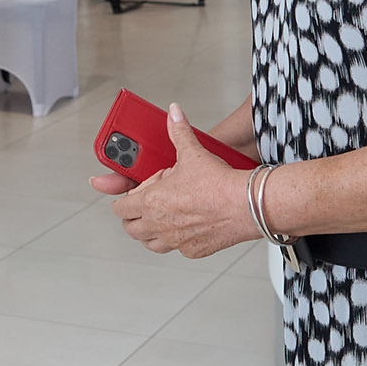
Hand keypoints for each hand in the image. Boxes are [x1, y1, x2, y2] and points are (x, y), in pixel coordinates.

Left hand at [97, 103, 257, 258]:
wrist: (246, 205)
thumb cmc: (218, 183)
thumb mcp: (192, 152)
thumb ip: (178, 131)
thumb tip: (174, 115)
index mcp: (151, 201)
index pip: (120, 208)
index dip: (123, 200)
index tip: (130, 195)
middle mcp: (159, 225)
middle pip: (131, 228)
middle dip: (134, 217)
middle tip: (145, 205)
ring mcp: (176, 241)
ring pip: (150, 243)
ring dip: (151, 232)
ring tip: (161, 218)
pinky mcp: (193, 250)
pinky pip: (176, 250)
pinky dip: (176, 240)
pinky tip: (185, 226)